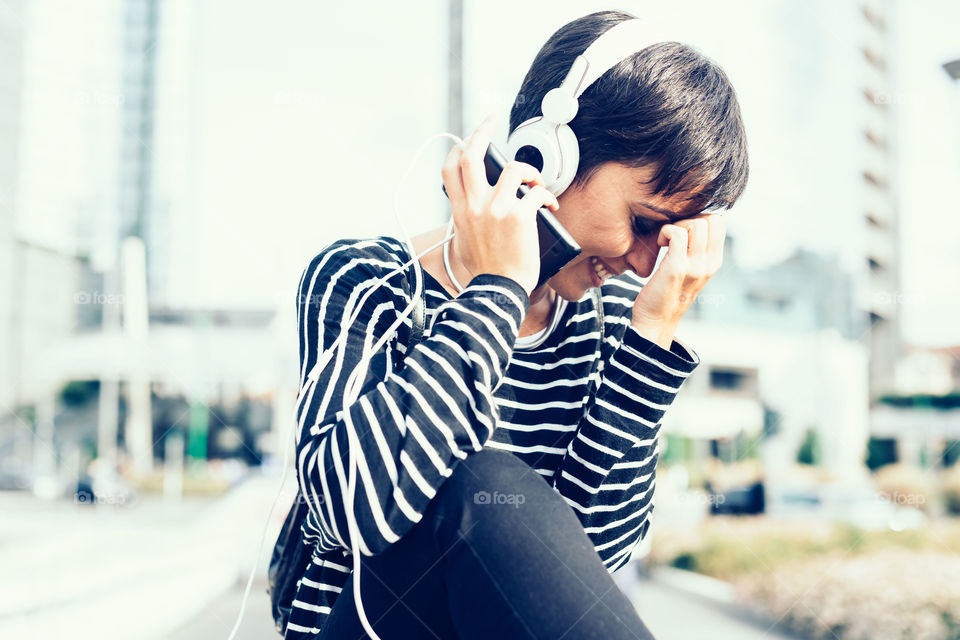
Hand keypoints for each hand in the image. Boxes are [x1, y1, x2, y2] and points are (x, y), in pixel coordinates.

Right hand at [440, 114, 558, 296]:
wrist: (498, 292)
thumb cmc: (486, 271)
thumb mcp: (464, 241)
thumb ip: (467, 217)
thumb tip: (475, 203)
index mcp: (460, 211)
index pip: (451, 169)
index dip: (459, 148)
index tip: (469, 139)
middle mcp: (475, 205)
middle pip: (473, 155)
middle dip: (481, 130)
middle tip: (491, 119)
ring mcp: (497, 209)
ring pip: (513, 168)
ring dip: (529, 171)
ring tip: (535, 184)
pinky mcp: (520, 216)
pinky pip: (536, 192)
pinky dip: (547, 195)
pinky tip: (552, 204)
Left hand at [631, 213, 725, 347]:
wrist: (656, 320)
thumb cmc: (667, 290)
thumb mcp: (690, 269)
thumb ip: (696, 249)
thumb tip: (693, 222)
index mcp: (714, 261)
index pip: (720, 221)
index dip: (699, 217)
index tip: (683, 231)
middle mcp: (709, 263)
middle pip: (710, 219)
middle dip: (688, 219)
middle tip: (673, 234)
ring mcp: (695, 266)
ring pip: (697, 223)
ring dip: (676, 225)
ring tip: (666, 240)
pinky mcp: (677, 269)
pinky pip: (677, 234)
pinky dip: (665, 232)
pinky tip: (660, 244)